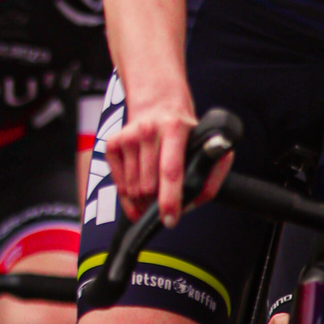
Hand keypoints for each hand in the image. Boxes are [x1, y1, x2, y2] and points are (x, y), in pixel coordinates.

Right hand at [105, 84, 208, 224]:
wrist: (157, 102)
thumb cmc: (183, 131)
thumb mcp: (203, 142)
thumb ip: (211, 173)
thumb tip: (193, 203)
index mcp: (175, 129)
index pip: (170, 171)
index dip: (169, 199)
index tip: (170, 220)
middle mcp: (147, 130)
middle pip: (148, 187)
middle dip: (156, 202)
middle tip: (164, 199)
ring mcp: (127, 136)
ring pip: (132, 189)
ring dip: (142, 199)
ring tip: (153, 191)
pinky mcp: (111, 143)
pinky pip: (118, 185)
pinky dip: (128, 192)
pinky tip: (139, 181)